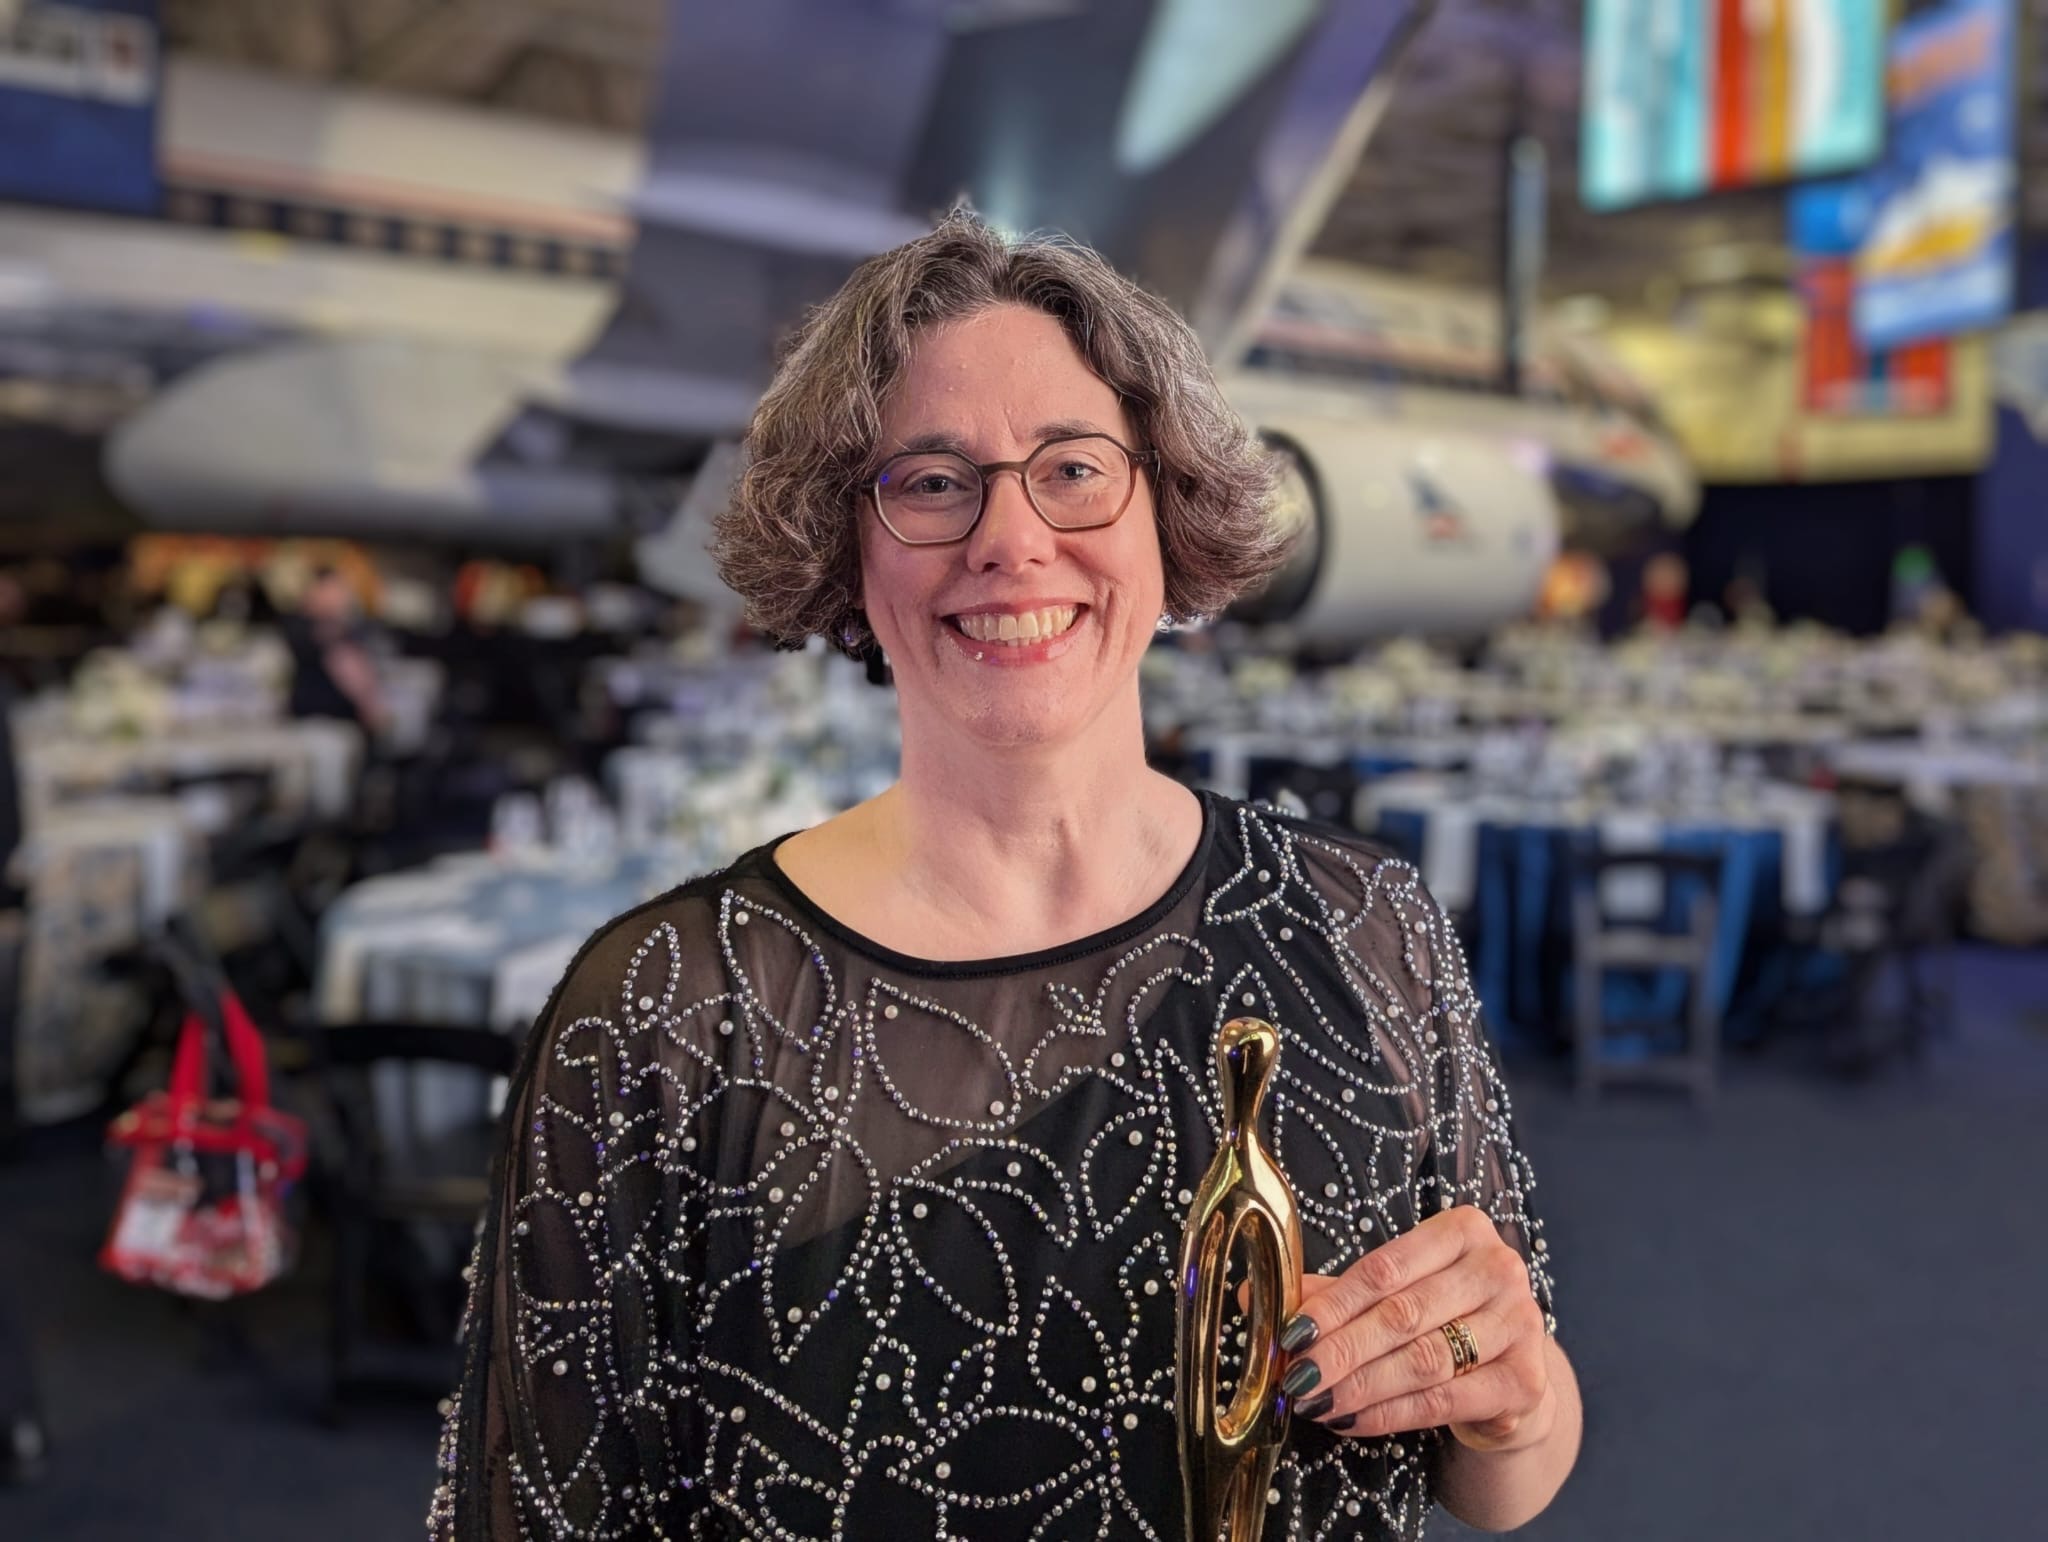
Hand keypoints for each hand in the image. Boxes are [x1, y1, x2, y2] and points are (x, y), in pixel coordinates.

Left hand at [1274, 1205, 1552, 1451]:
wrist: (1509, 1365)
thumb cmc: (1439, 1315)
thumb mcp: (1393, 1290)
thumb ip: (1331, 1293)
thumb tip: (1249, 1294)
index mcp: (1463, 1230)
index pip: (1384, 1268)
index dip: (1332, 1305)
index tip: (1290, 1333)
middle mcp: (1499, 1269)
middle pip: (1402, 1315)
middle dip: (1340, 1350)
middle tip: (1296, 1376)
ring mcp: (1520, 1324)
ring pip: (1423, 1361)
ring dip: (1360, 1386)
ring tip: (1315, 1400)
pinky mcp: (1526, 1380)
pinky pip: (1444, 1401)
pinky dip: (1390, 1413)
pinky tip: (1352, 1419)